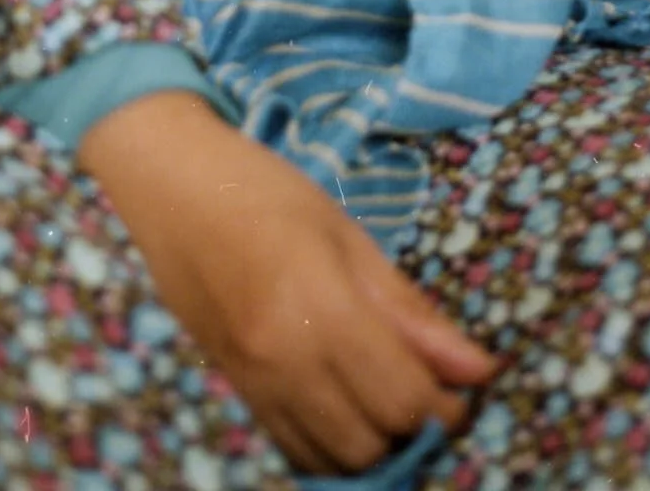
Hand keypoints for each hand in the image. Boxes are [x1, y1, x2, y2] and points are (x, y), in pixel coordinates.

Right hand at [78, 92, 497, 475]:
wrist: (172, 189)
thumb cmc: (266, 192)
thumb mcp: (349, 235)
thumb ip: (410, 310)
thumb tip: (477, 368)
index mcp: (320, 309)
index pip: (403, 399)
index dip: (446, 404)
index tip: (464, 383)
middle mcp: (284, 361)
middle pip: (372, 444)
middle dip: (414, 428)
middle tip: (430, 388)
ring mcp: (254, 384)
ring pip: (333, 460)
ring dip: (374, 443)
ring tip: (389, 396)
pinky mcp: (235, 392)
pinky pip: (294, 451)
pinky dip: (331, 444)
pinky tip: (346, 404)